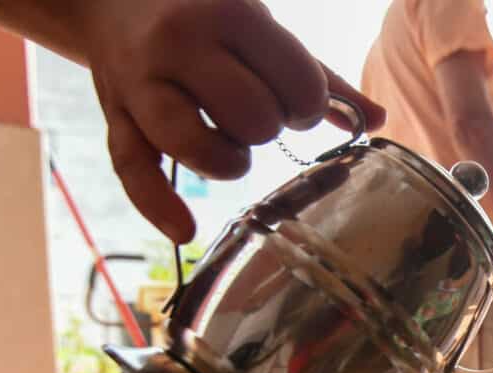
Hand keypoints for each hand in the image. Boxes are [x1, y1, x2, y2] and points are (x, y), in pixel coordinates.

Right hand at [78, 0, 385, 242]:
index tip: (296, 101)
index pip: (298, 83)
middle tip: (258, 117)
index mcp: (230, 15)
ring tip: (230, 149)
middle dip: (268, 130)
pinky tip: (184, 230)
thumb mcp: (262, 30)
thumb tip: (377, 119)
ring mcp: (141, 81)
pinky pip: (133, 170)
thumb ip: (318, 75)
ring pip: (196, 145)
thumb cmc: (205, 17)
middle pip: (253, 119)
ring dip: (227, 161)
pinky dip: (159, 207)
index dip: (309, 106)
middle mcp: (181, 44)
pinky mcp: (115, 114)